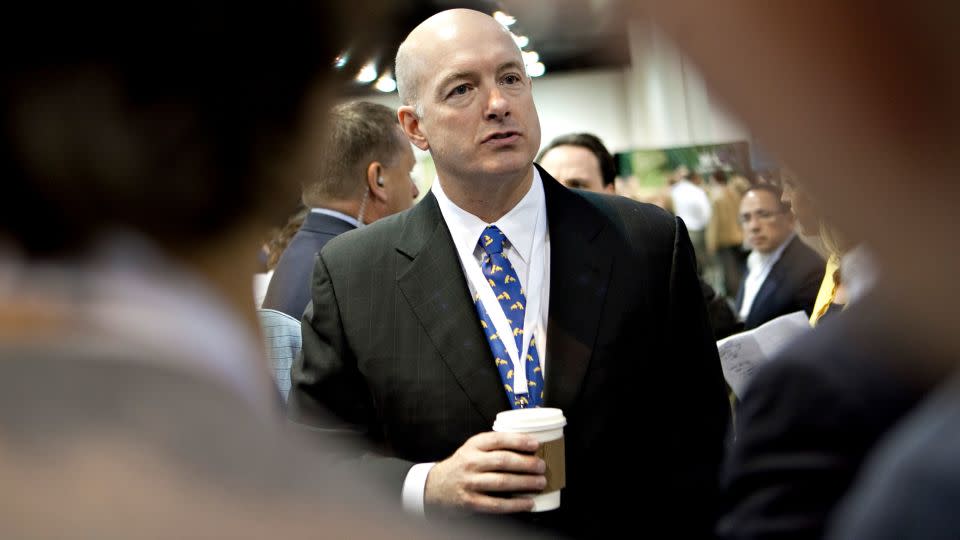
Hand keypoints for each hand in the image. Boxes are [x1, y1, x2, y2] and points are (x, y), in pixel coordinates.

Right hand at [424, 431, 546, 512]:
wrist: (435, 487)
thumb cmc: (461, 467)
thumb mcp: (472, 450)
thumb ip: (493, 447)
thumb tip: (527, 447)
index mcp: (473, 446)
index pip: (497, 439)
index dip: (518, 441)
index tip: (535, 444)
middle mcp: (470, 463)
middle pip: (503, 461)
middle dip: (526, 463)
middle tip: (542, 466)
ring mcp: (470, 483)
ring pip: (502, 482)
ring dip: (525, 483)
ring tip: (540, 482)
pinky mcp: (471, 501)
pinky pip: (497, 504)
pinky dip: (515, 504)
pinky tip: (528, 503)